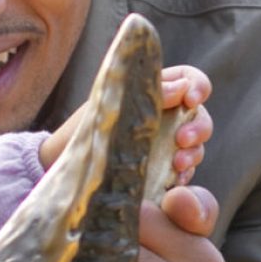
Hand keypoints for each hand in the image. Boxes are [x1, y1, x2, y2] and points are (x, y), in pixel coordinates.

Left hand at [38, 64, 212, 180]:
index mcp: (157, 92)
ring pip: (196, 146)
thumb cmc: (84, 127)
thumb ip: (146, 94)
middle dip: (199, 126)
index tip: (192, 98)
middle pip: (200, 116)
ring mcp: (167, 145)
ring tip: (178, 164)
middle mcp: (167, 117)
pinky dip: (184, 176)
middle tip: (183, 139)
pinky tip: (174, 181)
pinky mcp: (162, 172)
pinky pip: (183, 173)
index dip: (199, 86)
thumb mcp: (110, 105)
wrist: (61, 162)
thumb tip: (181, 87)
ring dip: (194, 153)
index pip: (190, 80)